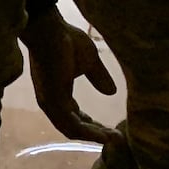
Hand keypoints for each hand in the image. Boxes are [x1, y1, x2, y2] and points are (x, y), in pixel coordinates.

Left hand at [19, 10, 119, 145]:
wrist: (50, 29)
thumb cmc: (66, 40)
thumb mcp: (89, 61)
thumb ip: (98, 77)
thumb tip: (111, 92)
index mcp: (59, 93)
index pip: (77, 117)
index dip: (94, 126)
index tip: (114, 132)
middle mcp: (52, 102)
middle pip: (75, 127)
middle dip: (96, 134)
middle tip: (118, 139)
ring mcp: (50, 102)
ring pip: (72, 129)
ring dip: (94, 136)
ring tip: (114, 139)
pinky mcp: (52, 100)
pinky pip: (70, 123)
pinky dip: (87, 132)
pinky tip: (104, 134)